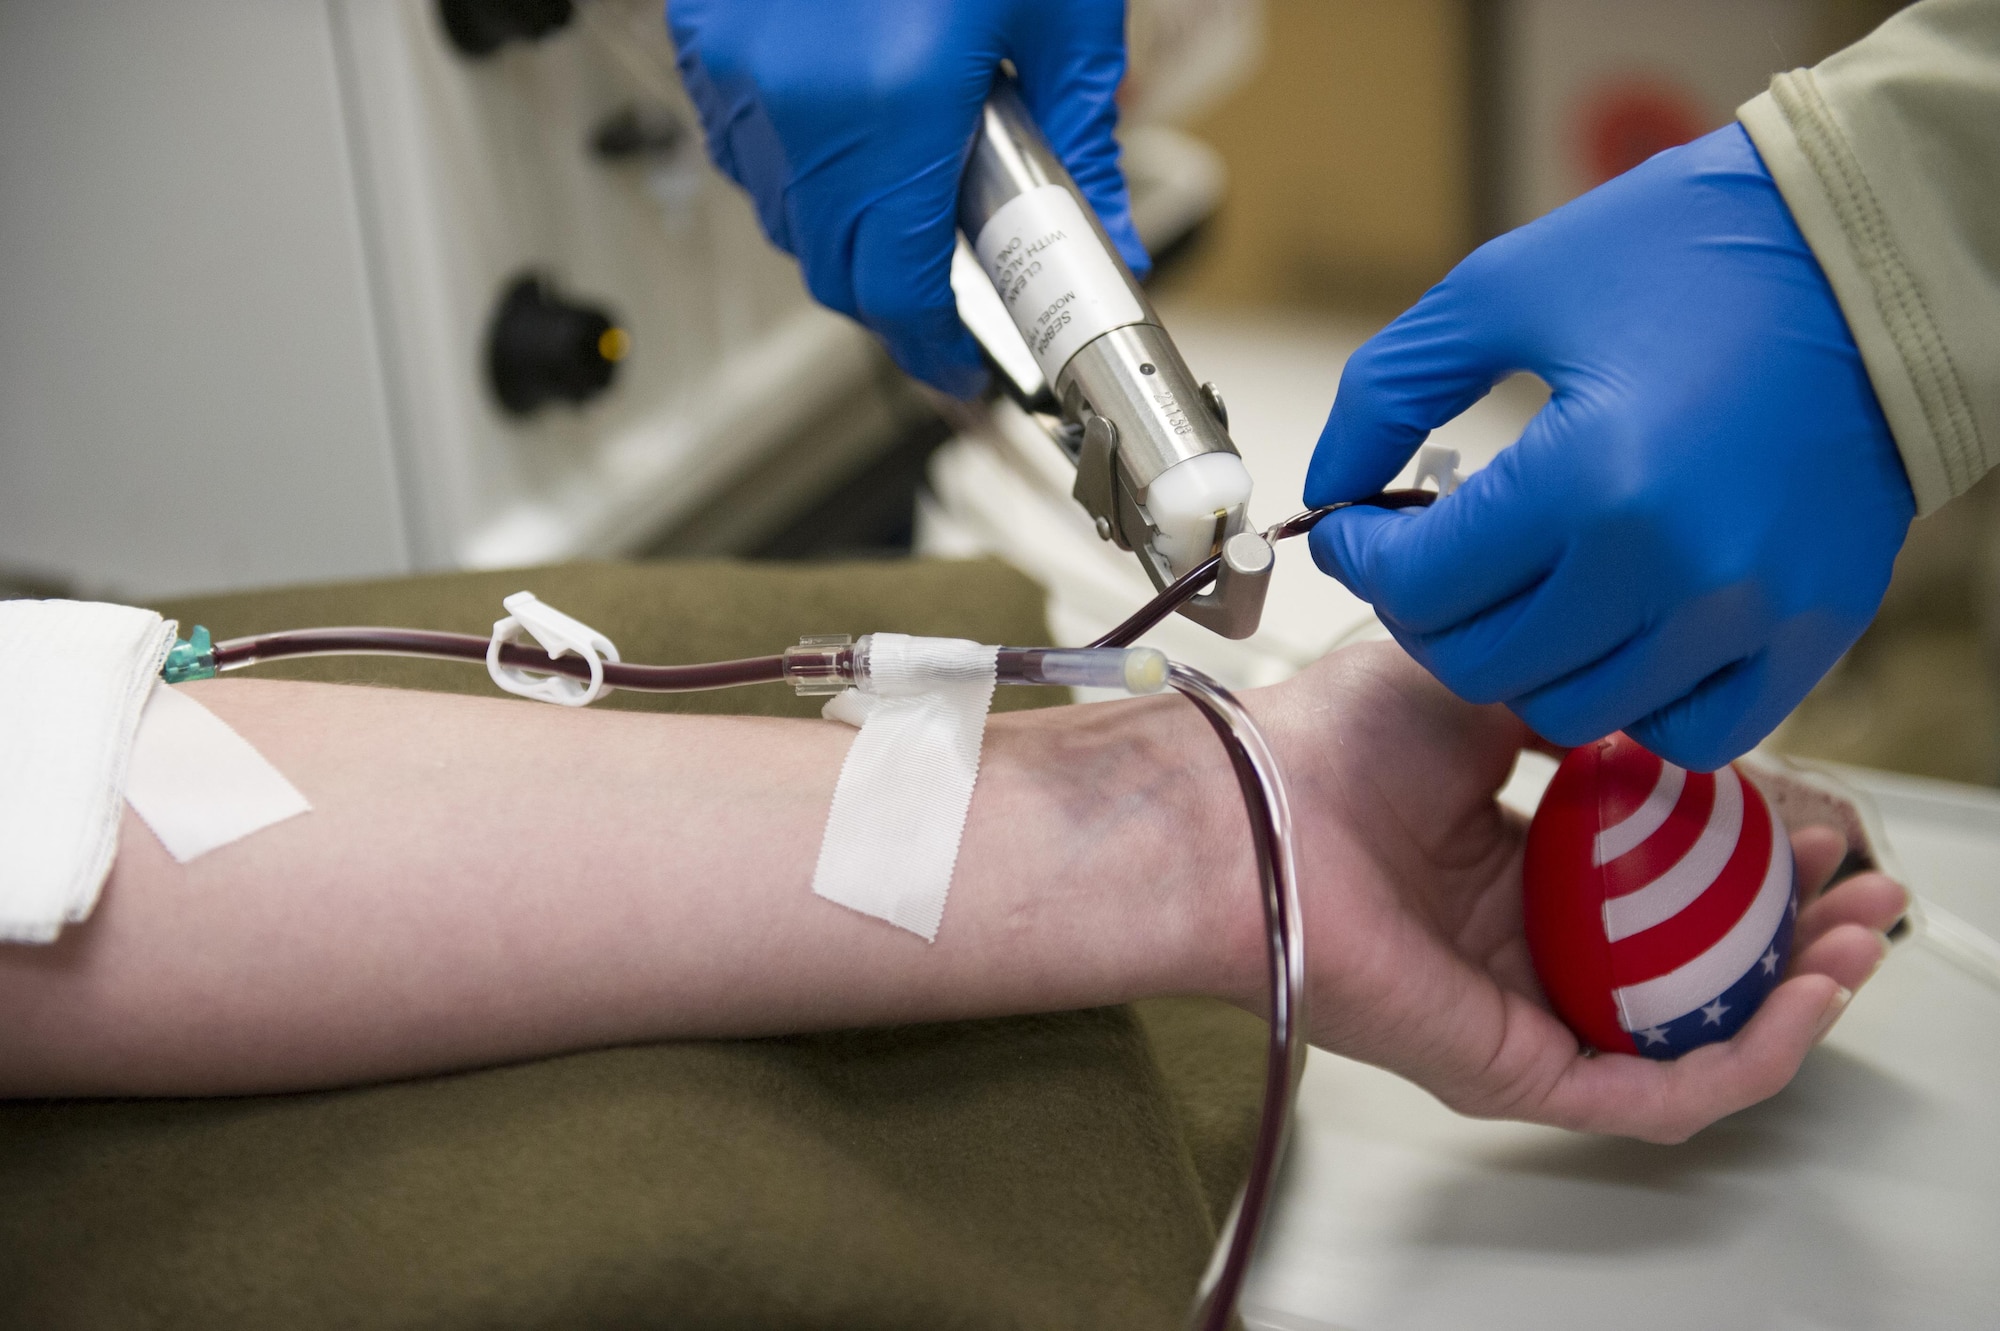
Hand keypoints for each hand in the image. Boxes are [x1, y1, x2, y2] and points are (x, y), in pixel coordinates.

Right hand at [667, 0, 1145, 396]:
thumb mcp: (1064, 12)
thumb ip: (1083, 146)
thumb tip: (1107, 246)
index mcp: (890, 105)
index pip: (894, 291)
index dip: (933, 349)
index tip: (965, 367)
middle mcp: (796, 101)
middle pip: (831, 271)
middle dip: (896, 299)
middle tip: (959, 290)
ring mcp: (737, 69)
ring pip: (782, 218)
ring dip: (847, 235)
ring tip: (915, 190)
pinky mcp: (710, 38)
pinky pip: (745, 151)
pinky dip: (798, 171)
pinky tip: (855, 135)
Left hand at [1243, 642, 1904, 1142]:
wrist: (1255, 806)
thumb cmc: (1331, 742)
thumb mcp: (1484, 687)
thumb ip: (1574, 706)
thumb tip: (1652, 708)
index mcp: (1509, 865)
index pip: (1656, 886)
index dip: (1745, 859)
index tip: (1812, 817)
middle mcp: (1518, 944)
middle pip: (1683, 965)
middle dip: (1789, 932)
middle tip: (1859, 891)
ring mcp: (1519, 1011)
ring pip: (1685, 1035)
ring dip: (1789, 999)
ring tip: (1858, 944)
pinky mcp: (1512, 1068)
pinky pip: (1653, 1090)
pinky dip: (1744, 1056)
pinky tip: (1804, 1001)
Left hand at [1302, 123, 1914, 771]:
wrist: (1869, 255)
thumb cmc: (1692, 253)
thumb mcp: (1504, 290)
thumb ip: (1389, 392)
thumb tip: (1331, 487)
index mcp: (1593, 476)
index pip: (1419, 585)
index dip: (1359, 559)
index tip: (1354, 529)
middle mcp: (1674, 567)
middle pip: (1483, 665)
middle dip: (1425, 614)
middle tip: (1425, 561)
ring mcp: (1751, 612)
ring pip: (1572, 708)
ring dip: (1519, 659)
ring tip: (1519, 587)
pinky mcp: (1813, 631)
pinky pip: (1690, 730)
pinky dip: (1633, 699)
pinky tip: (1611, 631)